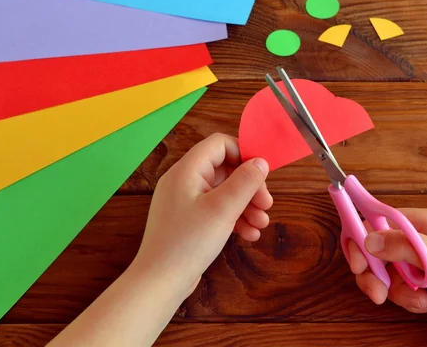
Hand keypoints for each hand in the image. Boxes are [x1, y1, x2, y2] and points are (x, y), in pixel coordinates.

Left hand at [134, 133, 271, 294]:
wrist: (160, 282)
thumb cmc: (188, 242)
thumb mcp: (223, 209)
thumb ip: (245, 182)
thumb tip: (261, 162)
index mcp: (187, 170)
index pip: (219, 144)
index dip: (244, 153)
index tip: (263, 174)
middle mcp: (184, 181)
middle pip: (225, 170)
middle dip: (249, 187)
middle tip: (267, 205)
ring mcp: (185, 202)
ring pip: (223, 192)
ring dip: (246, 205)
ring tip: (261, 224)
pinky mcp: (189, 221)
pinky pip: (216, 210)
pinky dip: (234, 218)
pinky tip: (249, 234)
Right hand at [348, 208, 426, 331]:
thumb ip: (401, 246)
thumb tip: (368, 239)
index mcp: (420, 222)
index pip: (376, 221)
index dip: (360, 239)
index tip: (357, 264)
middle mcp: (416, 238)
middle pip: (375, 251)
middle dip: (375, 275)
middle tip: (378, 294)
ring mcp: (417, 261)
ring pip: (386, 275)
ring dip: (398, 292)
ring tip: (422, 299)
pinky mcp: (420, 282)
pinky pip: (399, 290)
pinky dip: (411, 300)